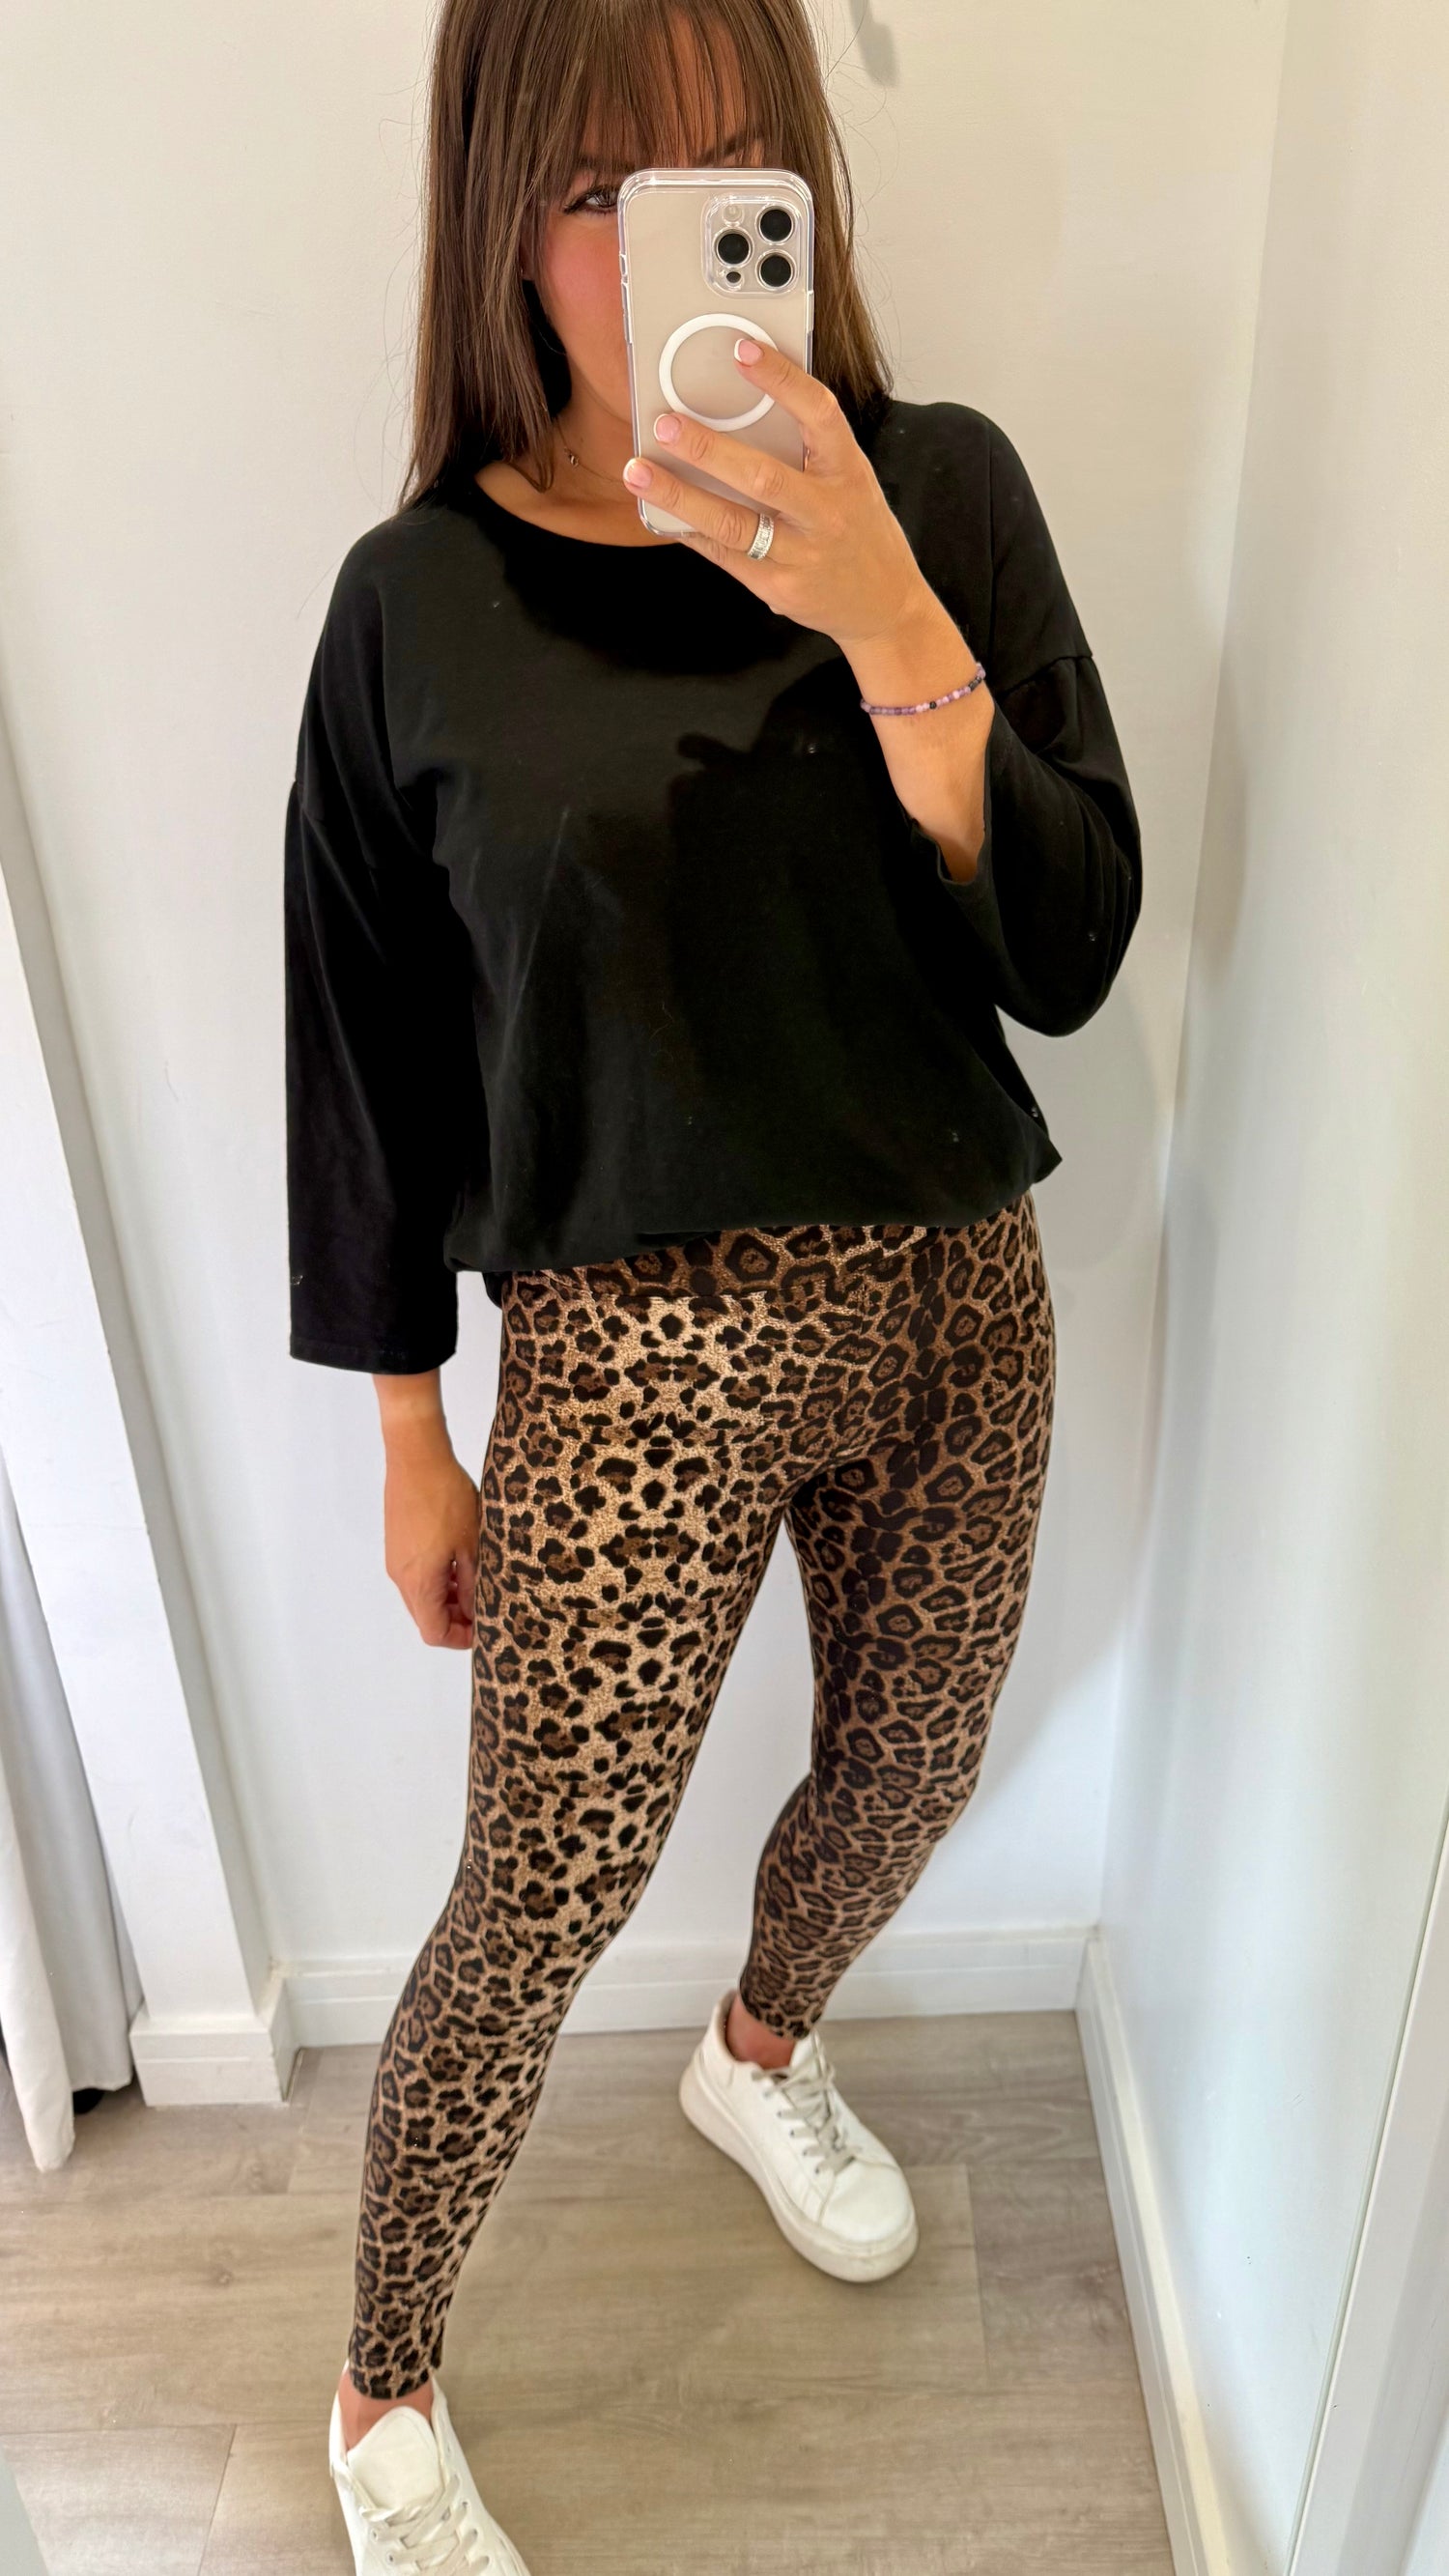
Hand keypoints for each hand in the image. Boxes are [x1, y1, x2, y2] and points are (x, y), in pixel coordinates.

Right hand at [381, 1436, 479, 1648]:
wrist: (416, 1457)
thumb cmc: (447, 1499)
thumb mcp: (471, 1545)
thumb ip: (473, 1585)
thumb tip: (476, 1614)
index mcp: (418, 1582)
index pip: (433, 1631)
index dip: (459, 1638)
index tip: (485, 1627)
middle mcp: (401, 1577)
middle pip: (425, 1616)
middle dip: (456, 1619)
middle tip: (486, 1605)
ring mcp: (396, 1560)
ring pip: (421, 1596)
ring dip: (448, 1598)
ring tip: (477, 1582)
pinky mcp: (397, 1544)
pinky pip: (416, 1576)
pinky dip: (438, 1580)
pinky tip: (459, 1562)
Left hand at [622, 336, 934, 646]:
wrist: (885, 604)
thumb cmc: (859, 530)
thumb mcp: (850, 480)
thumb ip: (807, 450)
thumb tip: (742, 409)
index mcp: (847, 472)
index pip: (818, 414)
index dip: (782, 379)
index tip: (743, 349)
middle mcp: (825, 512)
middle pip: (762, 476)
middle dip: (708, 449)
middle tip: (665, 424)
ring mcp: (801, 554)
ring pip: (733, 524)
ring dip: (680, 496)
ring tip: (639, 472)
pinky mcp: (778, 587)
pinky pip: (725, 556)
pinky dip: (689, 532)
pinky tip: (659, 513)